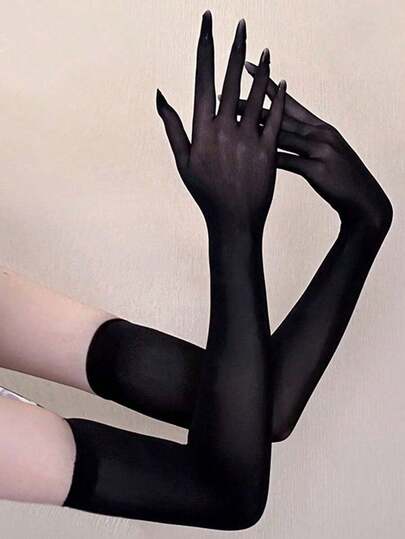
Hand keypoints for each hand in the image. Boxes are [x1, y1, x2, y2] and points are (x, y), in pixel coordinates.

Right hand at [156, 12, 285, 234]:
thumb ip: (173, 126)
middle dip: (236, 48)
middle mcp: (225, 129)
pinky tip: (281, 80)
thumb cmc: (206, 191)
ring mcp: (248, 139)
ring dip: (261, 69)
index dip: (206, 48)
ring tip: (264, 47)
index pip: (203, 79)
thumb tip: (160, 95)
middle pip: (231, 81)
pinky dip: (279, 98)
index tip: (208, 24)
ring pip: (256, 95)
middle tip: (242, 24)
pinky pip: (275, 118)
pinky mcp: (268, 149)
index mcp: (202, 130)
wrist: (234, 219)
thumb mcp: (183, 161)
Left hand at [232, 62, 392, 236]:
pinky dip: (270, 158)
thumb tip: (276, 137)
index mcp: (320, 127)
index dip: (268, 85)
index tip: (248, 69)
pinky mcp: (318, 169)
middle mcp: (320, 133)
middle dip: (252, 104)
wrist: (363, 200)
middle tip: (226, 94)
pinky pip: (289, 161)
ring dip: (256, 129)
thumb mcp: (321, 155)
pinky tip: (250, 157)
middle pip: (280, 115)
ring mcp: (320, 150)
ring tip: (230, 123)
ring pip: (283, 135)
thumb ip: (301, 143)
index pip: (289, 102)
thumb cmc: (339, 178)